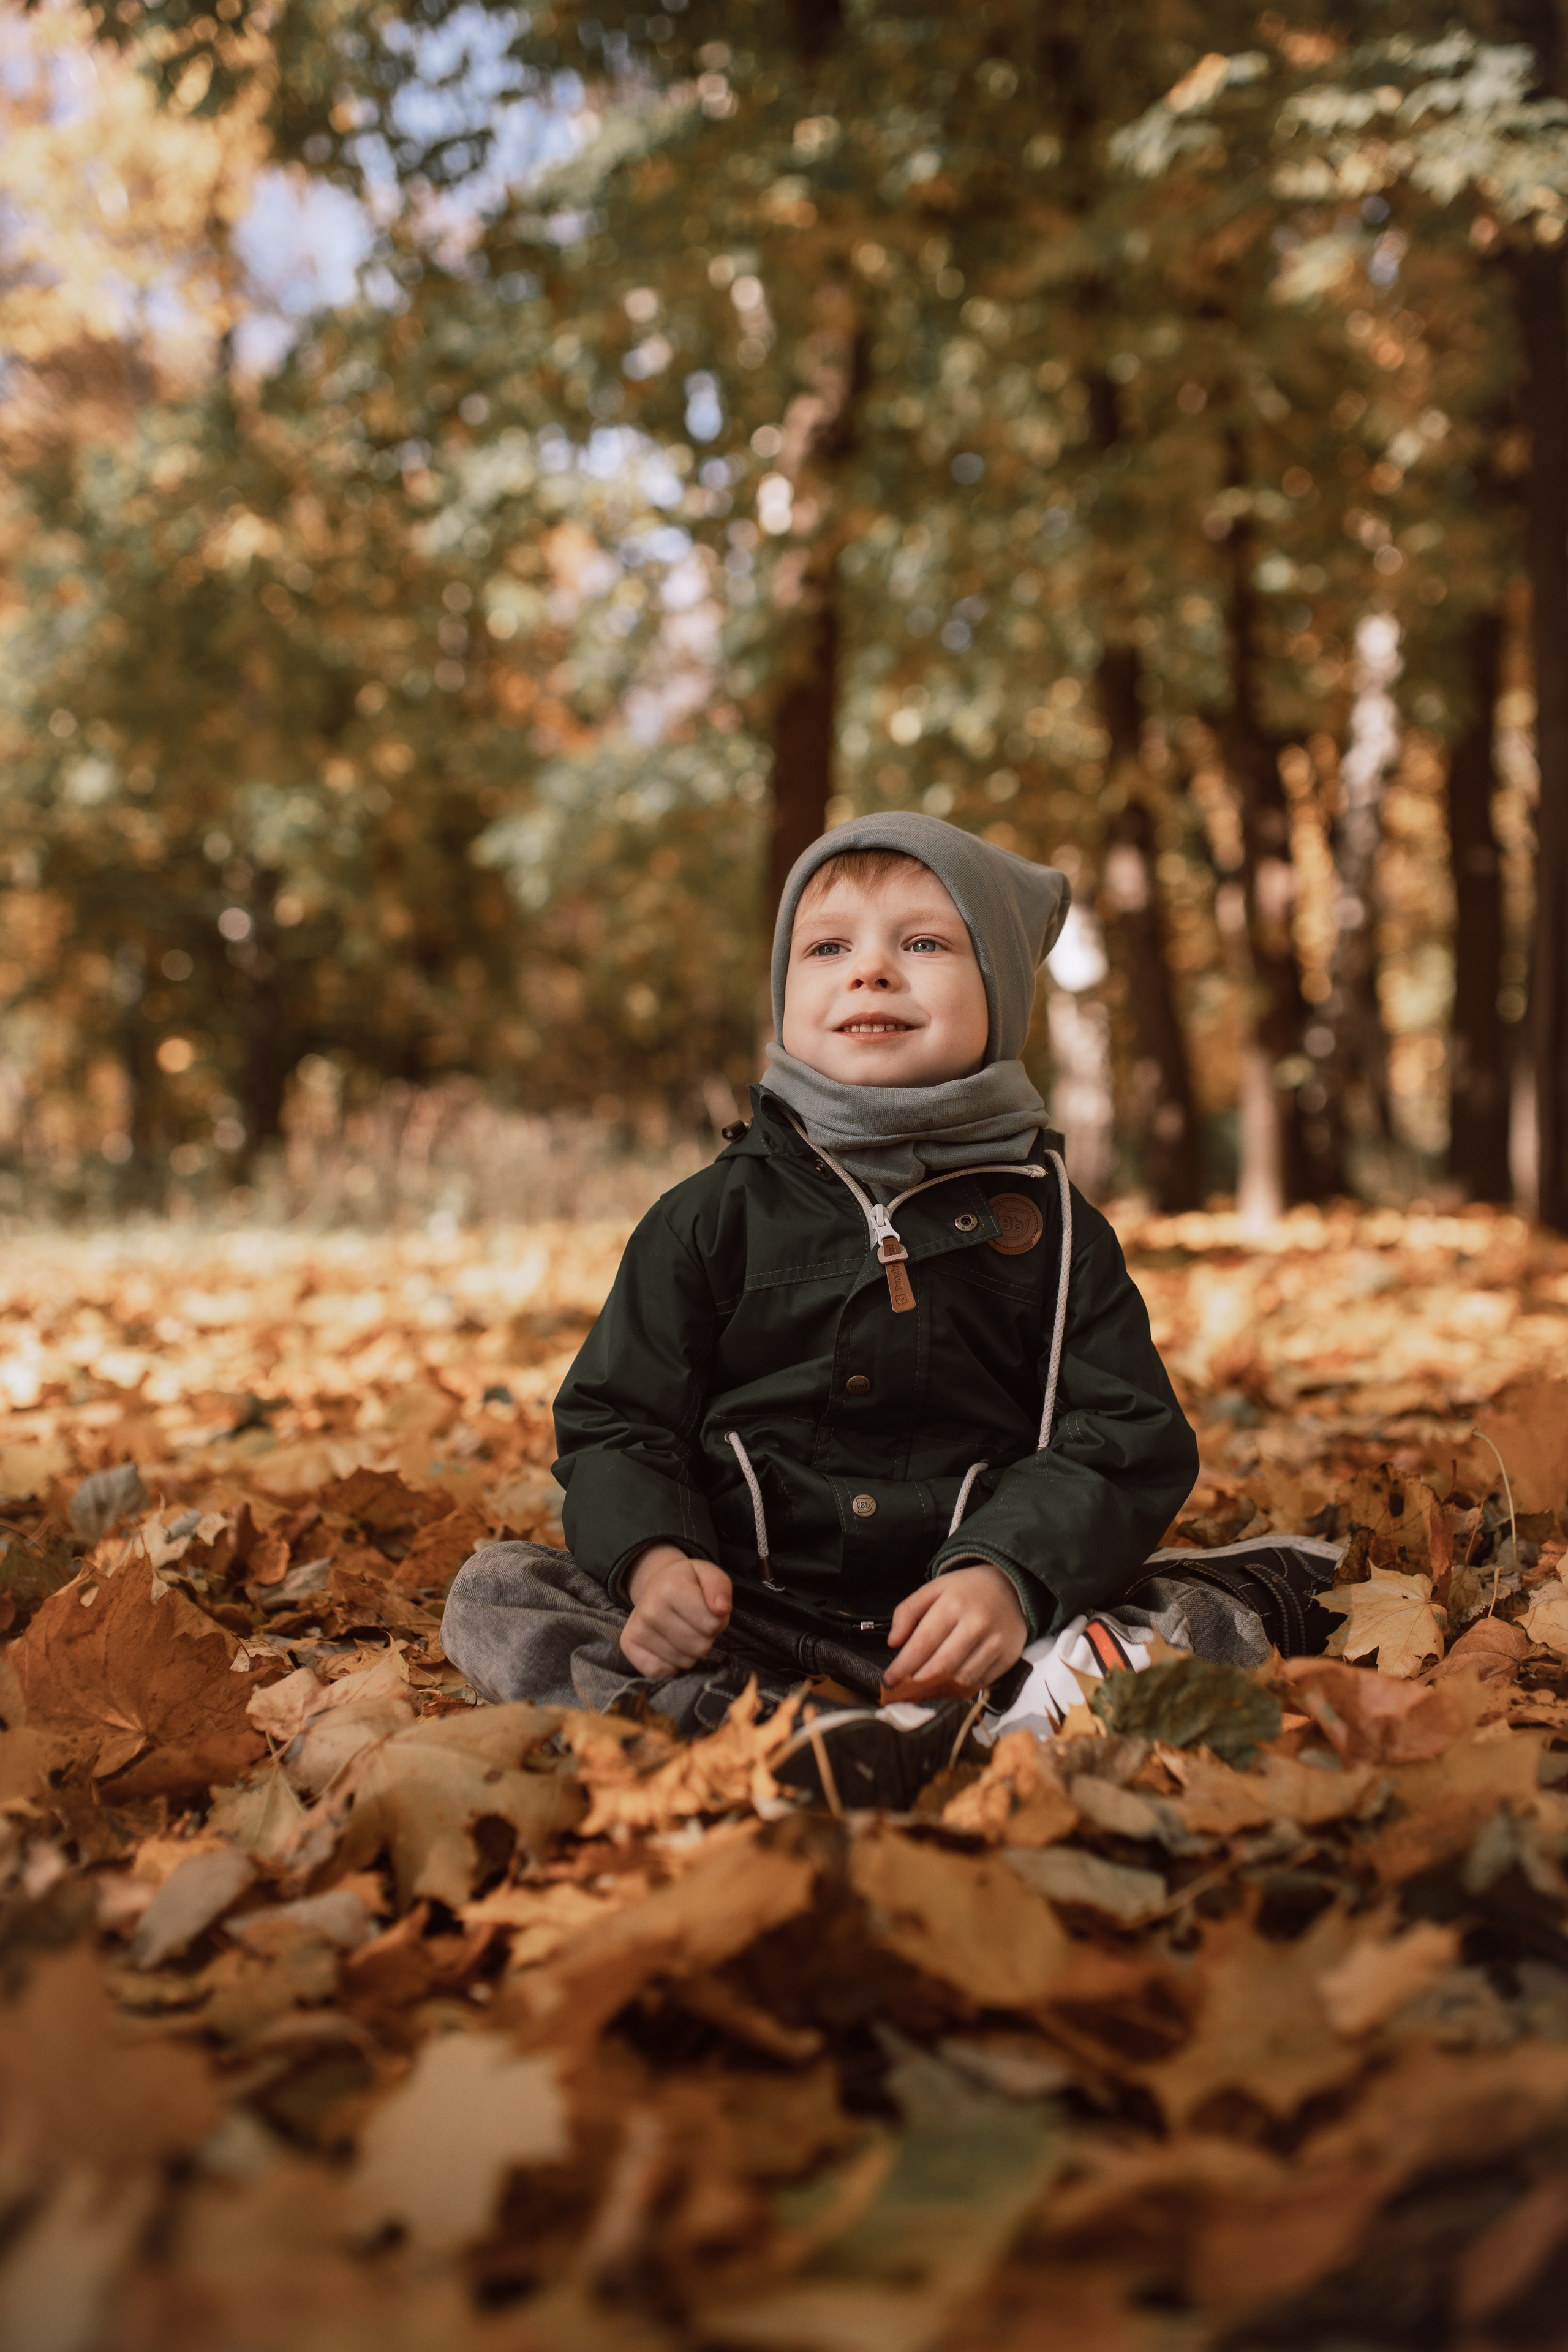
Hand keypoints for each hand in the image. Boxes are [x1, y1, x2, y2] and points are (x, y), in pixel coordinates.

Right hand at [620, 1543, 731, 1676]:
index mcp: (671, 1588)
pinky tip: (670, 1645)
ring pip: (684, 1662)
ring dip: (690, 1651)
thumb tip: (721, 1609)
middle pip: (699, 1646)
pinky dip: (671, 1664)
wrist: (655, 1585)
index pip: (713, 1625)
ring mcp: (637, 1629)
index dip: (718, 1621)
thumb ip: (720, 1586)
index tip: (708, 1611)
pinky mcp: (629, 1646)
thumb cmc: (687, 1583)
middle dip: (705, 1637)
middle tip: (696, 1622)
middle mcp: (650, 1610)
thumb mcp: (708, 1574)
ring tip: (683, 1630)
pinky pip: (660, 1671)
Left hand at [883, 1564, 1026, 1691]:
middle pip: (941, 1666)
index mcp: (953, 1604)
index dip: (904, 1666)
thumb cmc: (965, 1591)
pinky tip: (948, 1686)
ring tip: (922, 1690)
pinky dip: (961, 1688)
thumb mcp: (933, 1589)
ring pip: (960, 1679)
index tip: (890, 1679)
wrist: (1010, 1587)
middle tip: (903, 1690)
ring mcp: (995, 1643)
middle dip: (917, 1682)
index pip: (923, 1643)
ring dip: (938, 1689)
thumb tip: (894, 1643)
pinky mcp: (1007, 1658)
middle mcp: (976, 1624)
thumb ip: (907, 1612)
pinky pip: (979, 1682)